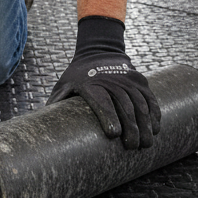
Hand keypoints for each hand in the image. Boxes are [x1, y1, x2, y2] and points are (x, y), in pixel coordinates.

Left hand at [48, 16, 159, 149]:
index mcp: (90, 84)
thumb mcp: (64, 85)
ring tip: (146, 144)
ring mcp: (128, 80)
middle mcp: (111, 81)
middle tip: (132, 147)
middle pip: (124, 106)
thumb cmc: (78, 75)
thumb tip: (42, 127)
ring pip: (141, 103)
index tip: (114, 135)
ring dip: (146, 125)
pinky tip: (155, 129)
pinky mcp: (140, 80)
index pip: (101, 101)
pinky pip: (150, 98)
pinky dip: (155, 114)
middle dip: (131, 128)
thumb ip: (57, 103)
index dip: (109, 117)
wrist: (99, 50)